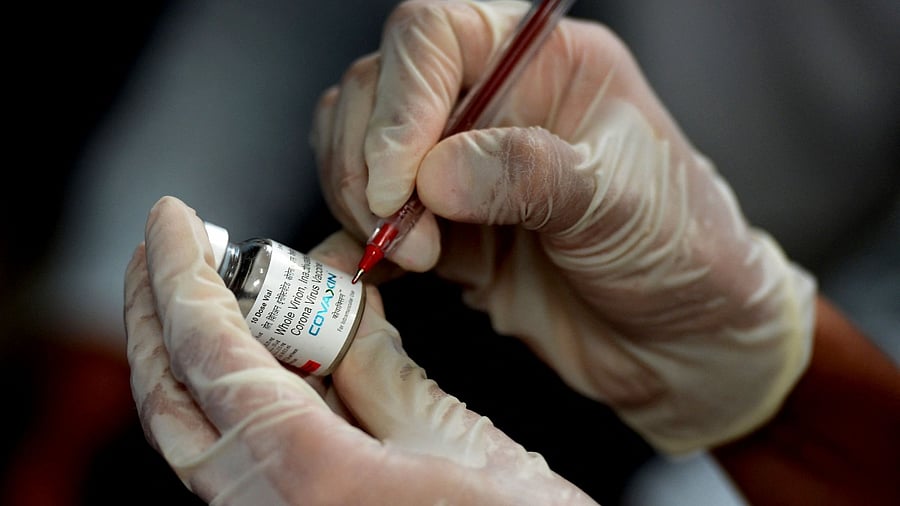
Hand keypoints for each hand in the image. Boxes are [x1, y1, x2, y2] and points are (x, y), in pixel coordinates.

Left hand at [124, 196, 595, 504]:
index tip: (172, 221)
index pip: (209, 352)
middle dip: (159, 314)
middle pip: (174, 399)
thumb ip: (383, 377)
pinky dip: (236, 395)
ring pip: (198, 429)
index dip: (179, 276)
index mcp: (309, 475)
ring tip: (211, 289)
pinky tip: (264, 357)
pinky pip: (240, 456)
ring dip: (192, 353)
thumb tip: (346, 317)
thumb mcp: (455, 440)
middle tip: (169, 249)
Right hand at [311, 0, 815, 453]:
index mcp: (542, 61)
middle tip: (398, 226)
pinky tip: (377, 273)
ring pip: (358, 149)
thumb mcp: (621, 200)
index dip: (400, 100)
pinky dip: (356, 243)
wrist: (681, 338)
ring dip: (361, 202)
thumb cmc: (681, 248)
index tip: (397, 179)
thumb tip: (436, 172)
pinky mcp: (442, 228)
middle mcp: (492, 103)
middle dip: (369, 160)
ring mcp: (460, 167)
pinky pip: (370, 218)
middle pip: (377, 88)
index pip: (434, 36)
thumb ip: (530, 175)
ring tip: (414, 256)